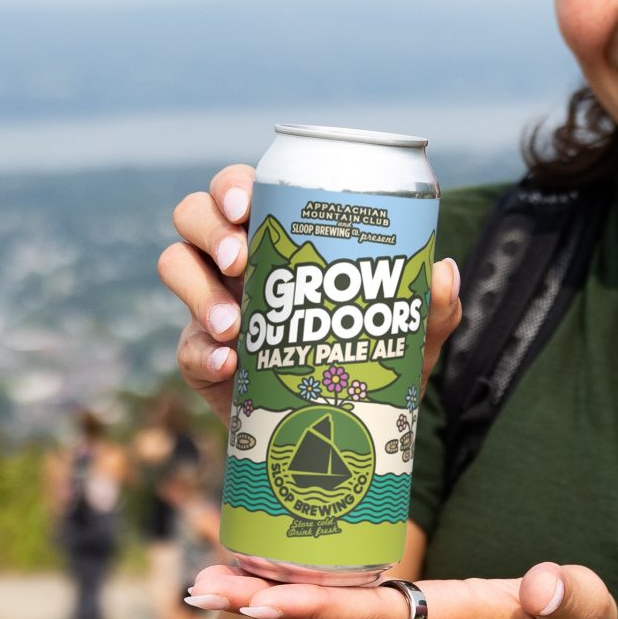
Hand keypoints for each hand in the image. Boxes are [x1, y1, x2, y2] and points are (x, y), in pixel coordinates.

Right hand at [158, 165, 465, 422]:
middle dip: (209, 229)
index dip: (233, 186)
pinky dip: (201, 351)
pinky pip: (185, 345)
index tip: (247, 205)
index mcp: (280, 236)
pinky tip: (229, 365)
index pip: (242, 191)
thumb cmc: (372, 362)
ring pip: (174, 265)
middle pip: (194, 216)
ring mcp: (212, 305)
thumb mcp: (409, 337)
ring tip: (235, 326)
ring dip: (197, 290)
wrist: (344, 432)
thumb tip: (442, 270)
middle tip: (241, 261)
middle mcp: (238, 261)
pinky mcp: (201, 356)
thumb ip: (433, 307)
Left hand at [184, 559, 617, 618]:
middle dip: (261, 606)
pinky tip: (251, 579)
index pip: (374, 618)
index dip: (319, 609)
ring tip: (204, 583)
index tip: (266, 600)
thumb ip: (570, 596)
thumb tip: (544, 584)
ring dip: (259, 604)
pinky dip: (286, 599)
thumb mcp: (587, 612)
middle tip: (202, 586)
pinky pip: (329, 616)